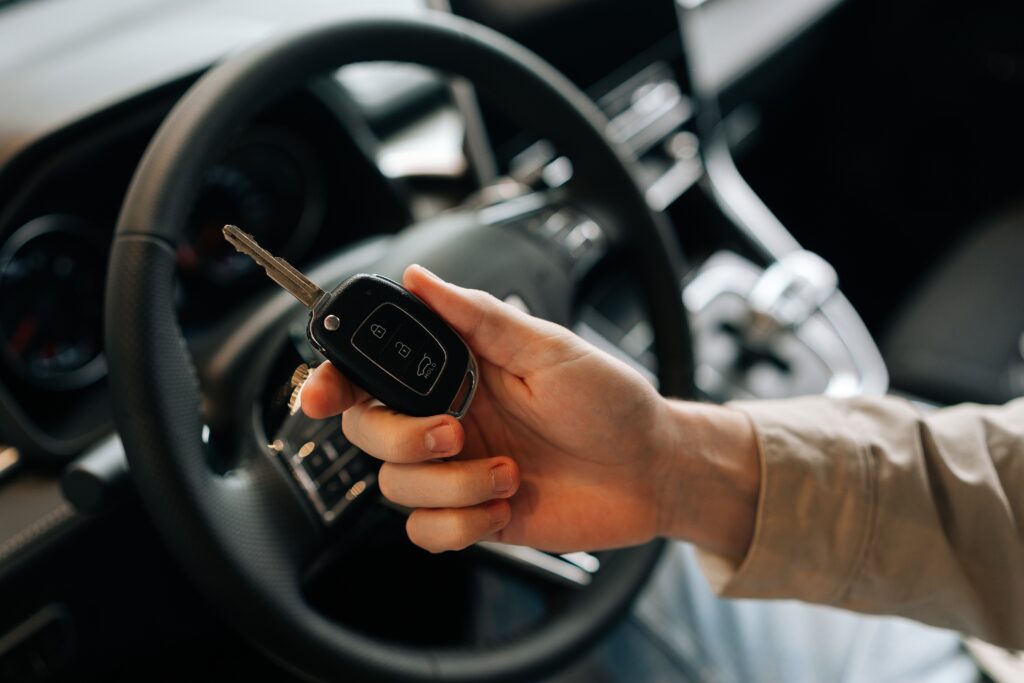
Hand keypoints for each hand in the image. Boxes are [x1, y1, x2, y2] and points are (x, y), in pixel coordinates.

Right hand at [301, 265, 758, 555]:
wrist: (653, 470)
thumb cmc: (610, 401)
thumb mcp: (549, 347)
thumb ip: (478, 316)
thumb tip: (417, 277)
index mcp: (456, 370)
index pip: (373, 372)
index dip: (334, 380)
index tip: (320, 394)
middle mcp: (446, 417)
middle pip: (367, 432)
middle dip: (402, 438)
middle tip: (456, 432)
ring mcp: (457, 470)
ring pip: (395, 487)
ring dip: (453, 485)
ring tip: (512, 473)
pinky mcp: (472, 515)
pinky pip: (426, 533)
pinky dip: (460, 525)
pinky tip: (506, 507)